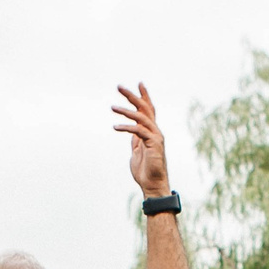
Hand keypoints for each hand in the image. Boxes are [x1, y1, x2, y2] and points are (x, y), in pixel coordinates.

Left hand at [113, 83, 170, 197]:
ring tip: (112, 107)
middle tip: (119, 86)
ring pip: (141, 117)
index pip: (149, 110)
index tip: (139, 84)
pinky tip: (115, 127)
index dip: (144, 96)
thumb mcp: (137, 152)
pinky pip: (139, 131)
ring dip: (126, 110)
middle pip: (145, 108)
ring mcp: (156, 137)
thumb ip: (135, 141)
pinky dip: (127, 127)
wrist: (153, 185)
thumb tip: (131, 133)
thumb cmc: (145, 171)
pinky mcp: (154, 144)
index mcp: (151, 132)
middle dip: (132, 96)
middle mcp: (155, 131)